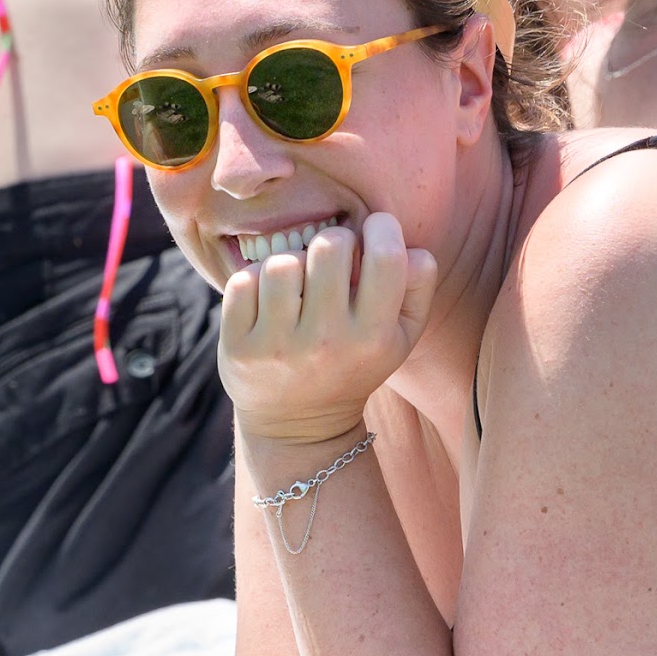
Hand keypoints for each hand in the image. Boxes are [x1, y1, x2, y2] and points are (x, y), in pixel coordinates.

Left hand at [218, 213, 438, 444]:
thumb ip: (418, 289)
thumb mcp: (400, 338)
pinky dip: (254, 282)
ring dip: (291, 263)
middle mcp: (327, 342)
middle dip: (335, 242)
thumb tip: (411, 248)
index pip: (386, 258)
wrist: (298, 426)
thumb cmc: (355, 365)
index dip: (382, 229)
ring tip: (298, 284)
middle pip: (330, 247)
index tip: (376, 230)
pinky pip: (243, 281)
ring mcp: (278, 346)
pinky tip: (268, 300)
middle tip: (333, 260)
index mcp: (373, 338)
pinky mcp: (238, 347)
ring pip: (282, 262)